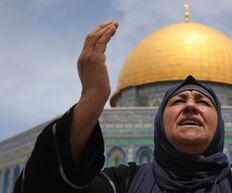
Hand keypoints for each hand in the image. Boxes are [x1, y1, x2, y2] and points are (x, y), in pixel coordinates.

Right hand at [70, 21, 117, 161]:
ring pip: (96, 37)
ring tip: (115, 24)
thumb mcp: (95, 77)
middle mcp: (83, 57)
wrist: (93, 98)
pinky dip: (108, 33)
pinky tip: (114, 29)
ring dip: (106, 28)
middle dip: (101, 28)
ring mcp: (88, 57)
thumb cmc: (96, 92)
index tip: (105, 29)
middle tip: (112, 23)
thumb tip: (102, 64)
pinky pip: (102, 41)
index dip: (97, 34)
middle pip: (90, 36)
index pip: (88, 43)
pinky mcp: (96, 59)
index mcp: (82, 60)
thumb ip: (97, 67)